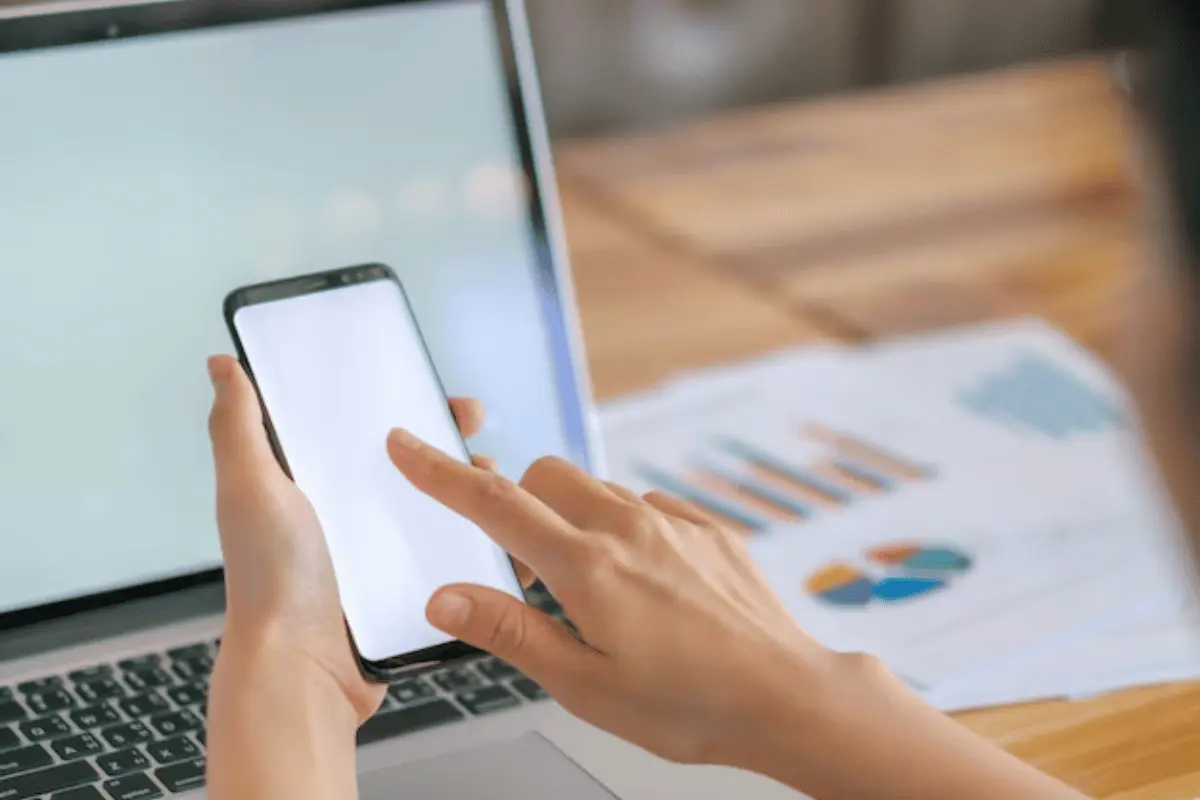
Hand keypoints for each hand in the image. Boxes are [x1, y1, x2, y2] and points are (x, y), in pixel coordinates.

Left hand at [205, 355, 492, 721]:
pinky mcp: (406, 589)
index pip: (361, 428)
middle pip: (410, 464)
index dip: (399, 402)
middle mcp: (345, 517)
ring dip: (471, 493)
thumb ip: (238, 427)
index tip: (436, 390)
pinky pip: (448, 557)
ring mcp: (379, 555)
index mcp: (308, 485)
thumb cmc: (271, 580)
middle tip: (476, 436)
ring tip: (498, 485)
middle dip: (448, 443)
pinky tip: (502, 533)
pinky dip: (476, 542)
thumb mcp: (251, 489)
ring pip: (438, 509)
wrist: (303, 672)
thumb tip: (223, 366)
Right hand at [385, 431, 843, 767]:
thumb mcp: (584, 685)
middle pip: (546, 477)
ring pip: (598, 489)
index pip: (494, 505)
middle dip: (519, 502)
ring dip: (574, 519)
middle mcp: (629, 529)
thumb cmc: (691, 704)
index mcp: (588, 568)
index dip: (440, 472)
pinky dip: (627, 529)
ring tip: (593, 588)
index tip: (407, 444)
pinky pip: (649, 506)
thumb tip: (447, 598)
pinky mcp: (709, 529)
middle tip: (530, 568)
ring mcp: (673, 523)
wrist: (786, 697)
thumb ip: (511, 631)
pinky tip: (646, 582)